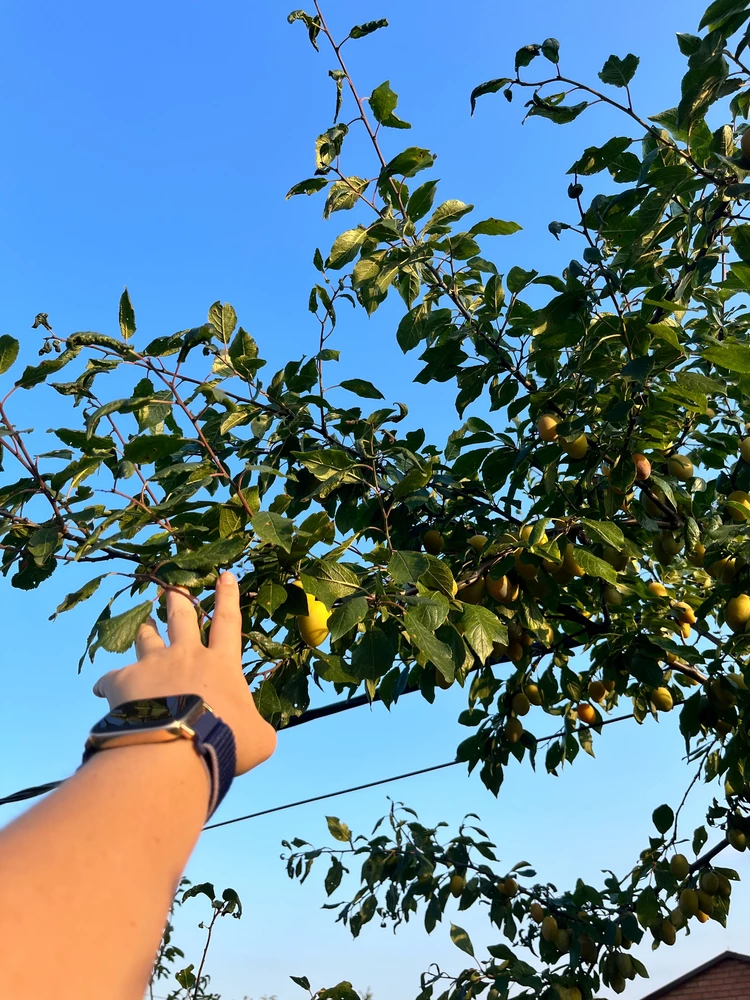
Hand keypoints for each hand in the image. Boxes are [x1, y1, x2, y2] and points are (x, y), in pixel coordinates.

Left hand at [92, 572, 276, 775]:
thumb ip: (256, 727)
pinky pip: (110, 679)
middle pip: (182, 618)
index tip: (225, 575)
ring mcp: (153, 665)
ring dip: (145, 630)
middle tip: (171, 585)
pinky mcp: (123, 682)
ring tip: (142, 624)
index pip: (228, 623)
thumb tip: (256, 733)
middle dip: (178, 598)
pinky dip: (108, 684)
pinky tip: (101, 690)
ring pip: (146, 638)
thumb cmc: (226, 740)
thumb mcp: (259, 738)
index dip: (228, 598)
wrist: (177, 749)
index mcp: (221, 664)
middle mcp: (186, 655)